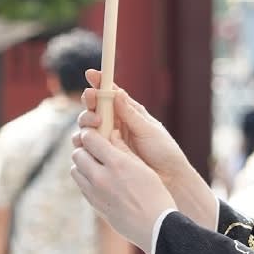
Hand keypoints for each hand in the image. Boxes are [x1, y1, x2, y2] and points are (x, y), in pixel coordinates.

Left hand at [71, 121, 177, 252]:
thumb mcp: (143, 167)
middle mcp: (101, 177)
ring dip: (83, 164)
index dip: (91, 133)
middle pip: (77, 154)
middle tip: (96, 149)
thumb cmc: (155, 195)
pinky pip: (81, 186)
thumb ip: (124, 149)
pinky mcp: (94, 205)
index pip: (90, 139)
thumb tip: (112, 134)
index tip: (96, 133)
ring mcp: (95, 193)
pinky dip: (86, 179)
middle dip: (85, 148)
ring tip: (97, 165)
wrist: (155, 227)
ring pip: (75, 170)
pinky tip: (101, 181)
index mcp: (117, 164)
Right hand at [76, 70, 189, 189]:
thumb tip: (117, 92)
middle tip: (93, 103)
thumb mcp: (148, 130)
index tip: (92, 74)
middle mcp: (116, 125)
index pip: (111, 95)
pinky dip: (84, 142)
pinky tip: (86, 141)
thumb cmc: (164, 151)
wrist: (169, 179)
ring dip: (86, 122)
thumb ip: (130, 114)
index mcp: (129, 114)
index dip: (100, 83)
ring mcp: (109, 140)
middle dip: (90, 104)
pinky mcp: (105, 156)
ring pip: (88, 127)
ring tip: (94, 124)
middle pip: (95, 109)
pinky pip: (88, 147)